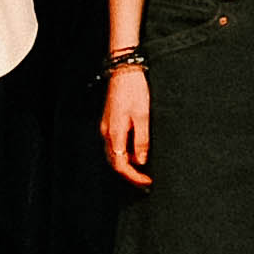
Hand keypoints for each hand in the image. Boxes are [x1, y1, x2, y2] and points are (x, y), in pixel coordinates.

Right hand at [101, 63, 154, 186]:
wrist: (124, 70)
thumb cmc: (135, 90)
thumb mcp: (143, 115)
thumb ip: (141, 140)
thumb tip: (142, 161)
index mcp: (114, 133)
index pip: (120, 165)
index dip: (133, 177)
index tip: (147, 182)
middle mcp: (106, 133)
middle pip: (115, 163)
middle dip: (130, 175)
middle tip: (146, 182)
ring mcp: (106, 128)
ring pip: (113, 155)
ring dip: (127, 166)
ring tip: (143, 172)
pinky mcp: (109, 123)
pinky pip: (114, 146)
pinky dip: (124, 155)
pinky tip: (136, 154)